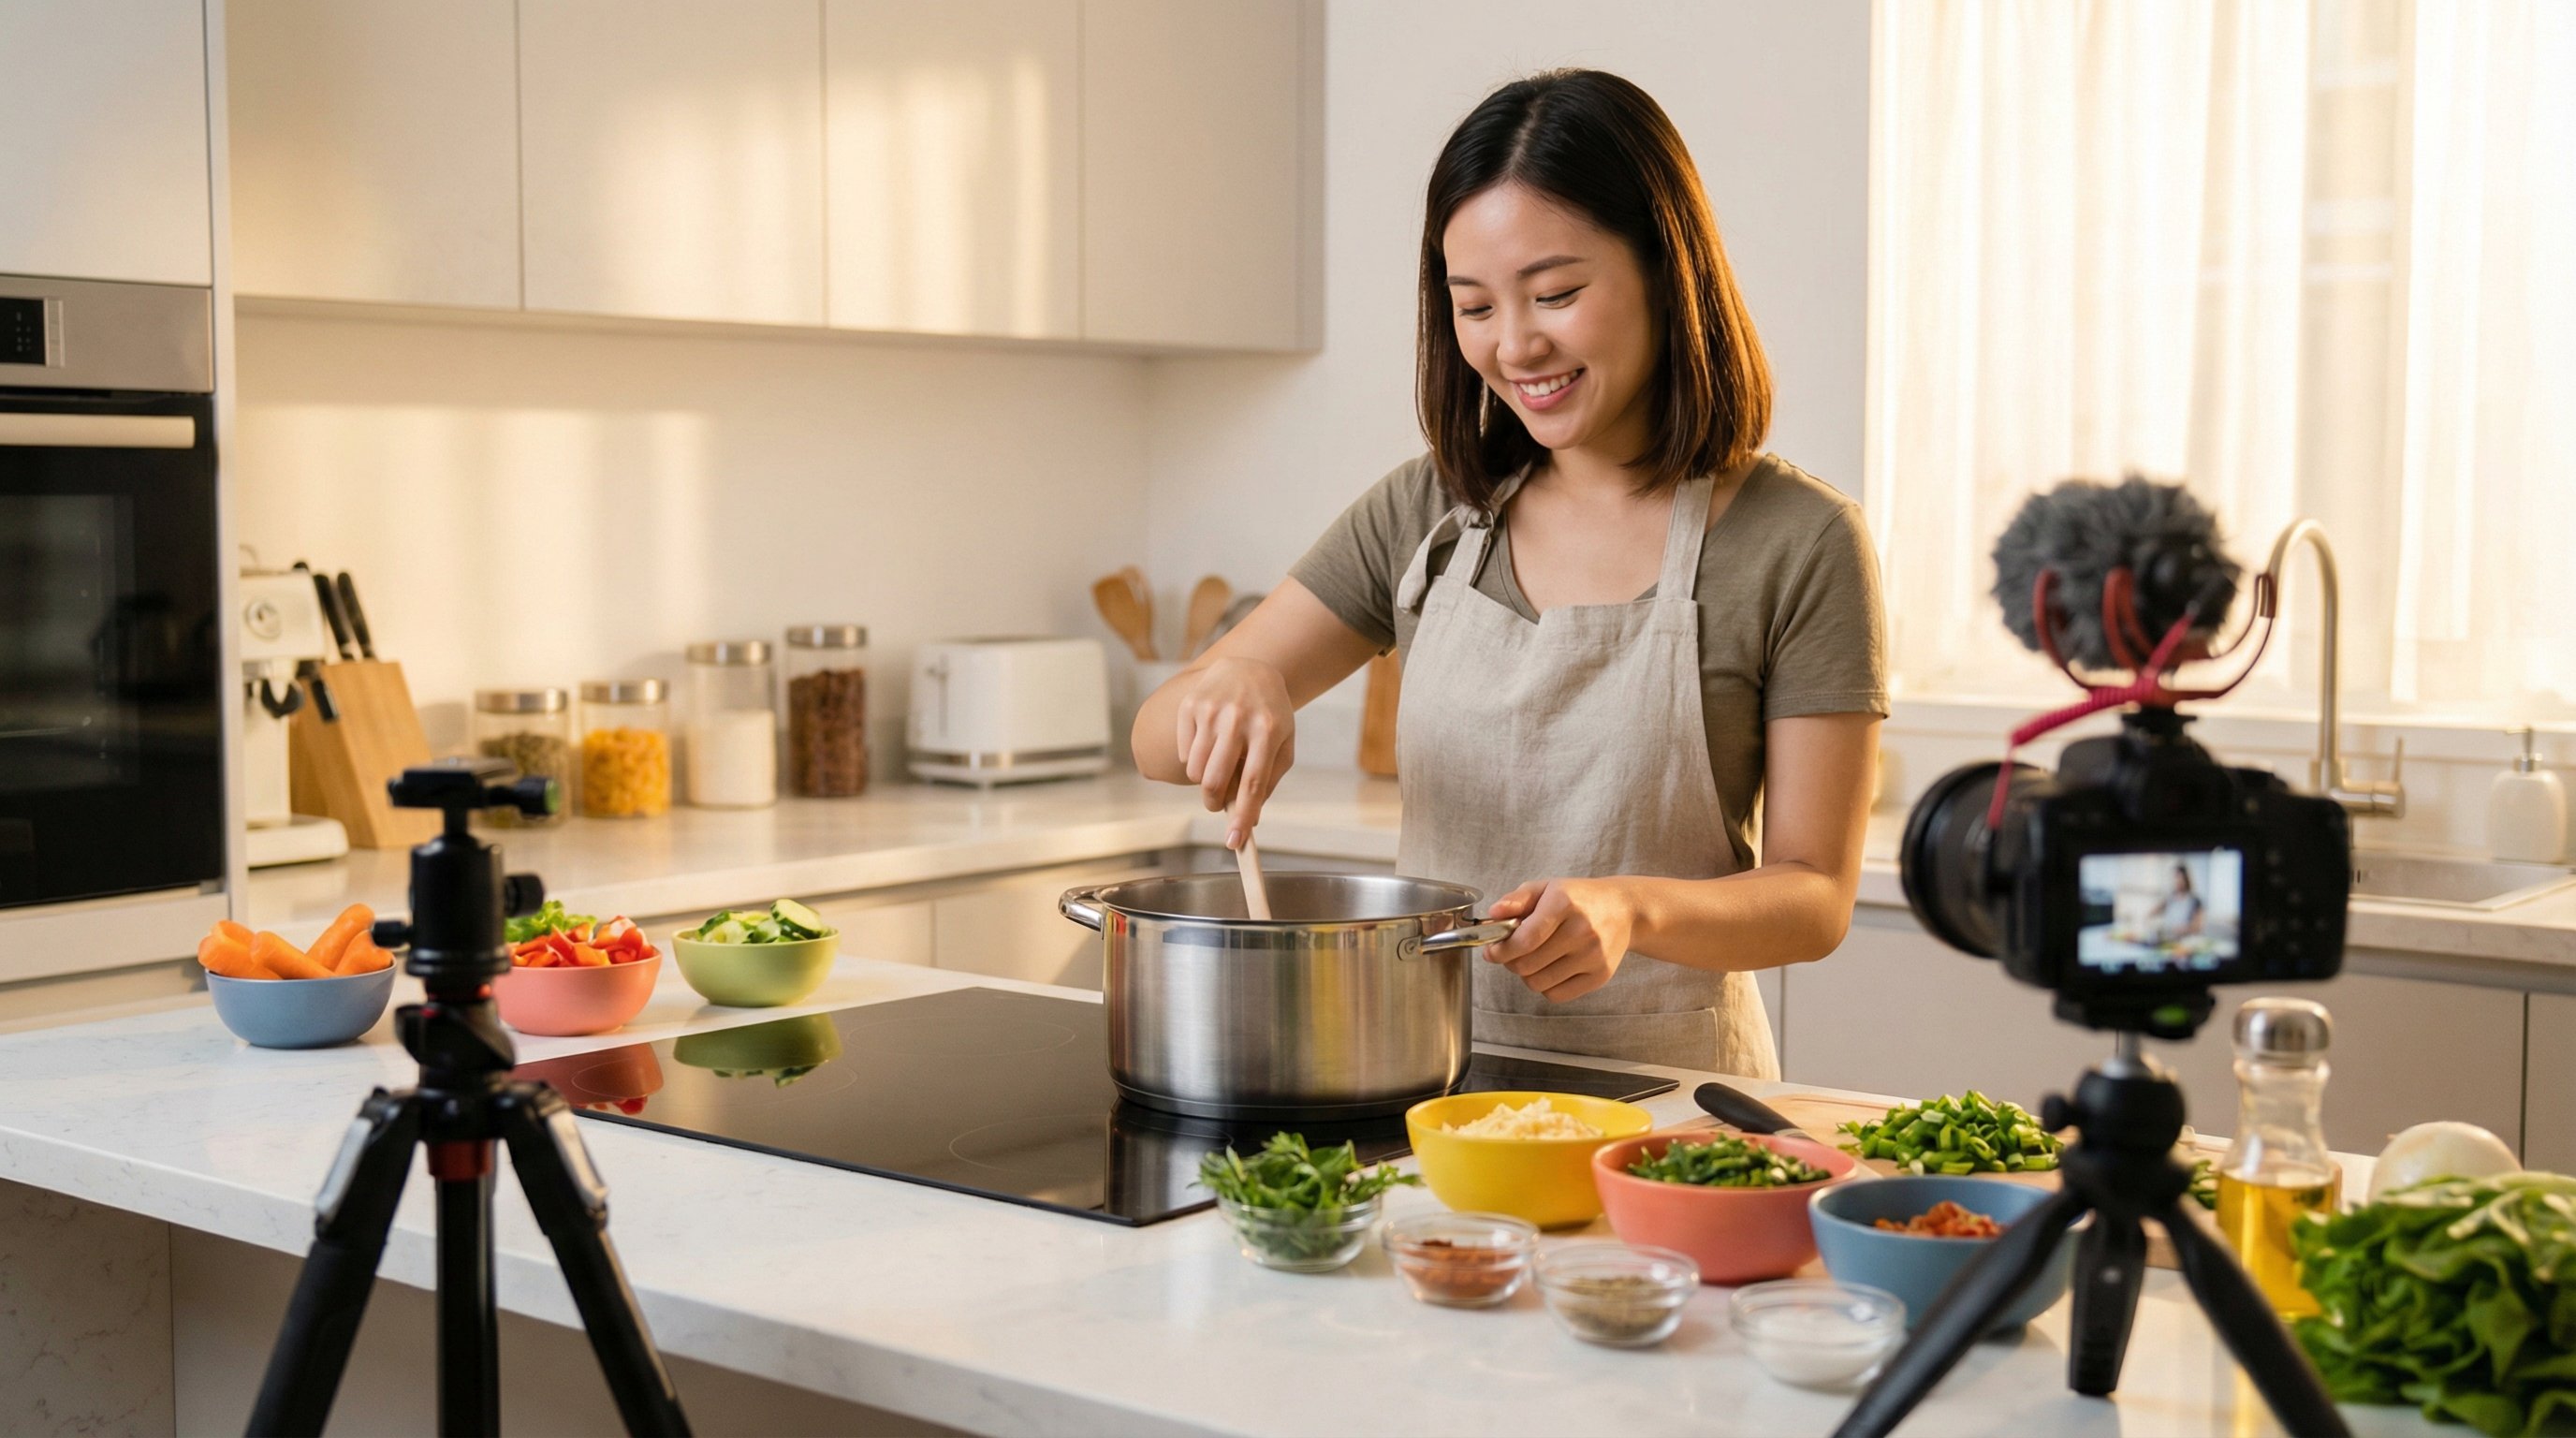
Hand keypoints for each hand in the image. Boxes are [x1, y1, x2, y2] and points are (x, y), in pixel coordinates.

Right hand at [1174, 657, 1296, 845]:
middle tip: (1216, 804)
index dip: (1243, 815)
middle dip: (1213, 803)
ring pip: (1194, 770)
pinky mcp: (1190, 705)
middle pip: (1215, 780)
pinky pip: (1183, 753)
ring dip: (1203, 780)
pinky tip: (1208, 743)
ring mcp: (1211, 710)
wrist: (1249, 668)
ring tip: (1216, 766)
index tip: (1236, 842)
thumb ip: (1269, 780)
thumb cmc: (1270, 714)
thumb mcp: (1283, 742)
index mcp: (1267, 731)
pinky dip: (1193, 759)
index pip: (1253, 783)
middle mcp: (1238, 719)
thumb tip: (1248, 818)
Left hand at [1480, 878, 1636, 1003]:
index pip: (1525, 939)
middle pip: (1527, 965)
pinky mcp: (1600, 976)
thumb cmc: (1579, 899)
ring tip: (1533, 959)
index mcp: (1564, 903)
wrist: (1624, 910)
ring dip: (1527, 975)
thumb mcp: (1547, 888)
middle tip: (1512, 953)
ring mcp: (1594, 956)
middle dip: (1510, 962)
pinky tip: (1550, 969)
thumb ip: (1517, 899)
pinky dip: (1546, 986)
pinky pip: (1557, 995)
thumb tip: (1493, 914)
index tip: (1492, 951)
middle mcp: (1582, 930)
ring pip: (1539, 983)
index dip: (1501, 950)